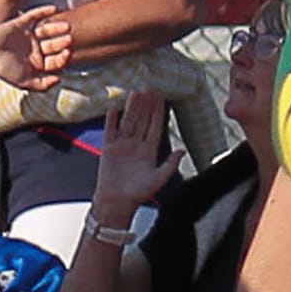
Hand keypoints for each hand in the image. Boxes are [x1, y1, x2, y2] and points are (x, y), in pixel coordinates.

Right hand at [0, 4, 72, 90]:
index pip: (54, 60)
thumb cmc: (4, 70)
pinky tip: (54, 9)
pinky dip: (44, 11)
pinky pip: (34, 16)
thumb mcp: (24, 82)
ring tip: (66, 26)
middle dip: (61, 42)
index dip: (62, 57)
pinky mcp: (20, 24)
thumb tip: (59, 80)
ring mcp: (28, 36)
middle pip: (53, 44)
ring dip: (56, 28)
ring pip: (46, 30)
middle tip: (69, 39)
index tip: (67, 54)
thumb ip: (42, 85)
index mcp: (36, 63)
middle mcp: (34, 49)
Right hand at [92, 90, 176, 226]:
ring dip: (131, 108)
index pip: (155, 126)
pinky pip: (111, 131)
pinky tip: (114, 108)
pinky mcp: (108, 149)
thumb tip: (182, 151)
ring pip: (128, 122)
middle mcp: (136, 146)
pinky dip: (112, 120)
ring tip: (135, 92)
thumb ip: (170, 165)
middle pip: (142, 121)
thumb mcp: (158, 180)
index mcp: (149, 151)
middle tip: (148, 88)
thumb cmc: (138, 194)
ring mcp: (122, 146)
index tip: (160, 97)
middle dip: (145, 105)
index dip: (158, 112)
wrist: (116, 203)